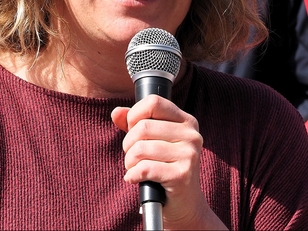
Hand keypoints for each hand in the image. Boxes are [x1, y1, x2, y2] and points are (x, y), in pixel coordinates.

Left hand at [111, 95, 227, 229]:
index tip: (132, 129)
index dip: (135, 114)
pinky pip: (145, 168)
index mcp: (186, 121)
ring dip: (129, 161)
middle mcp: (191, 134)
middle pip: (143, 127)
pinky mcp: (182, 175)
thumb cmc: (165, 167)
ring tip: (133, 168)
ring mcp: (189, 154)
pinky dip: (133, 175)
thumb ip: (133, 123)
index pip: (153, 102)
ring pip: (141, 148)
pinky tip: (134, 178)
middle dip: (128, 144)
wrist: (185, 205)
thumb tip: (116, 113)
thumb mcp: (151, 140)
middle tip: (131, 155)